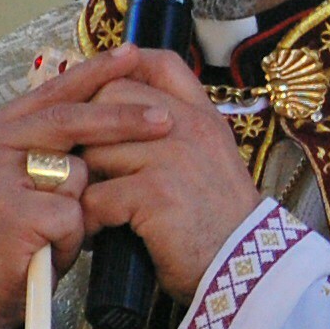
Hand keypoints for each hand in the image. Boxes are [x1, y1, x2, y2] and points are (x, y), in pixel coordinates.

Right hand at [0, 46, 173, 328]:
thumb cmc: (23, 233)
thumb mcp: (40, 176)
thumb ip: (64, 141)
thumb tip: (117, 94)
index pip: (56, 92)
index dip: (97, 72)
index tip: (133, 53)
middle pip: (70, 121)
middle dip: (123, 121)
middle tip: (166, 121)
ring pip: (75, 172)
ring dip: (83, 205)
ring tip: (60, 229)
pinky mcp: (9, 216)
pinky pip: (70, 214)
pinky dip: (71, 237)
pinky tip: (48, 250)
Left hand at [80, 49, 263, 301]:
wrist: (243, 264)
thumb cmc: (218, 219)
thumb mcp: (210, 158)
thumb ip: (176, 131)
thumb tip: (120, 116)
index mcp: (202, 116)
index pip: (160, 64)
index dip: (124, 68)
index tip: (102, 91)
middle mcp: (188, 127)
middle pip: (112, 98)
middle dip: (90, 132)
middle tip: (89, 166)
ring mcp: (172, 157)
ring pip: (95, 149)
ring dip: (86, 181)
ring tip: (93, 206)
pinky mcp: (155, 194)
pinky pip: (96, 197)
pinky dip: (90, 220)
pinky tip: (100, 233)